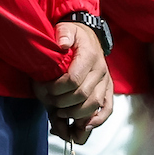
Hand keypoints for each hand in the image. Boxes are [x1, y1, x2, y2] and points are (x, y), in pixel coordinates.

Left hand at [35, 23, 113, 142]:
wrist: (90, 36)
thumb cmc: (75, 36)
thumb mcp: (66, 28)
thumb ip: (63, 34)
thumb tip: (62, 44)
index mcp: (89, 56)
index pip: (74, 79)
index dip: (57, 89)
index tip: (45, 89)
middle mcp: (100, 70)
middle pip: (83, 95)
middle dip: (63, 103)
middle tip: (50, 103)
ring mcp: (105, 81)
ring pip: (94, 105)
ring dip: (75, 114)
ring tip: (60, 114)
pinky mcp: (108, 89)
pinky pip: (107, 108)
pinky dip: (97, 120)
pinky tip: (84, 126)